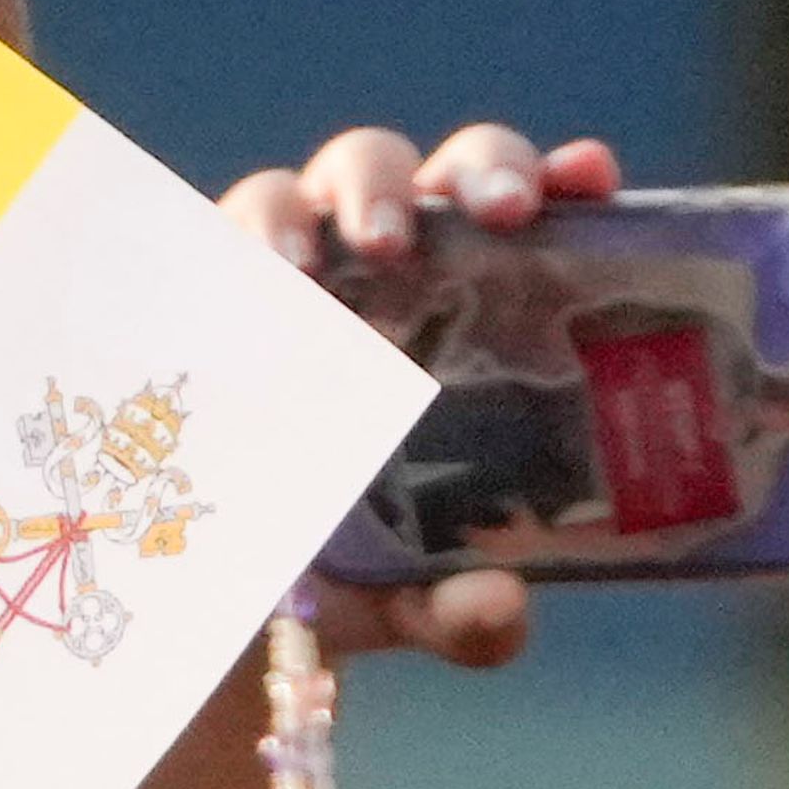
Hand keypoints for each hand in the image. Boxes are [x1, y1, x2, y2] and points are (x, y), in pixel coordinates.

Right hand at [216, 116, 621, 668]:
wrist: (215, 608)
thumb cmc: (337, 571)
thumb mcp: (404, 603)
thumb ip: (460, 615)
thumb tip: (499, 611)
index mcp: (457, 309)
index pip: (515, 217)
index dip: (556, 178)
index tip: (587, 180)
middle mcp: (379, 270)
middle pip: (438, 176)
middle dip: (475, 172)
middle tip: (496, 218)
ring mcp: (288, 271)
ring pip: (332, 179)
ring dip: (355, 192)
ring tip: (363, 248)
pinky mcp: (201, 294)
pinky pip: (217, 234)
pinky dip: (242, 231)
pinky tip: (263, 266)